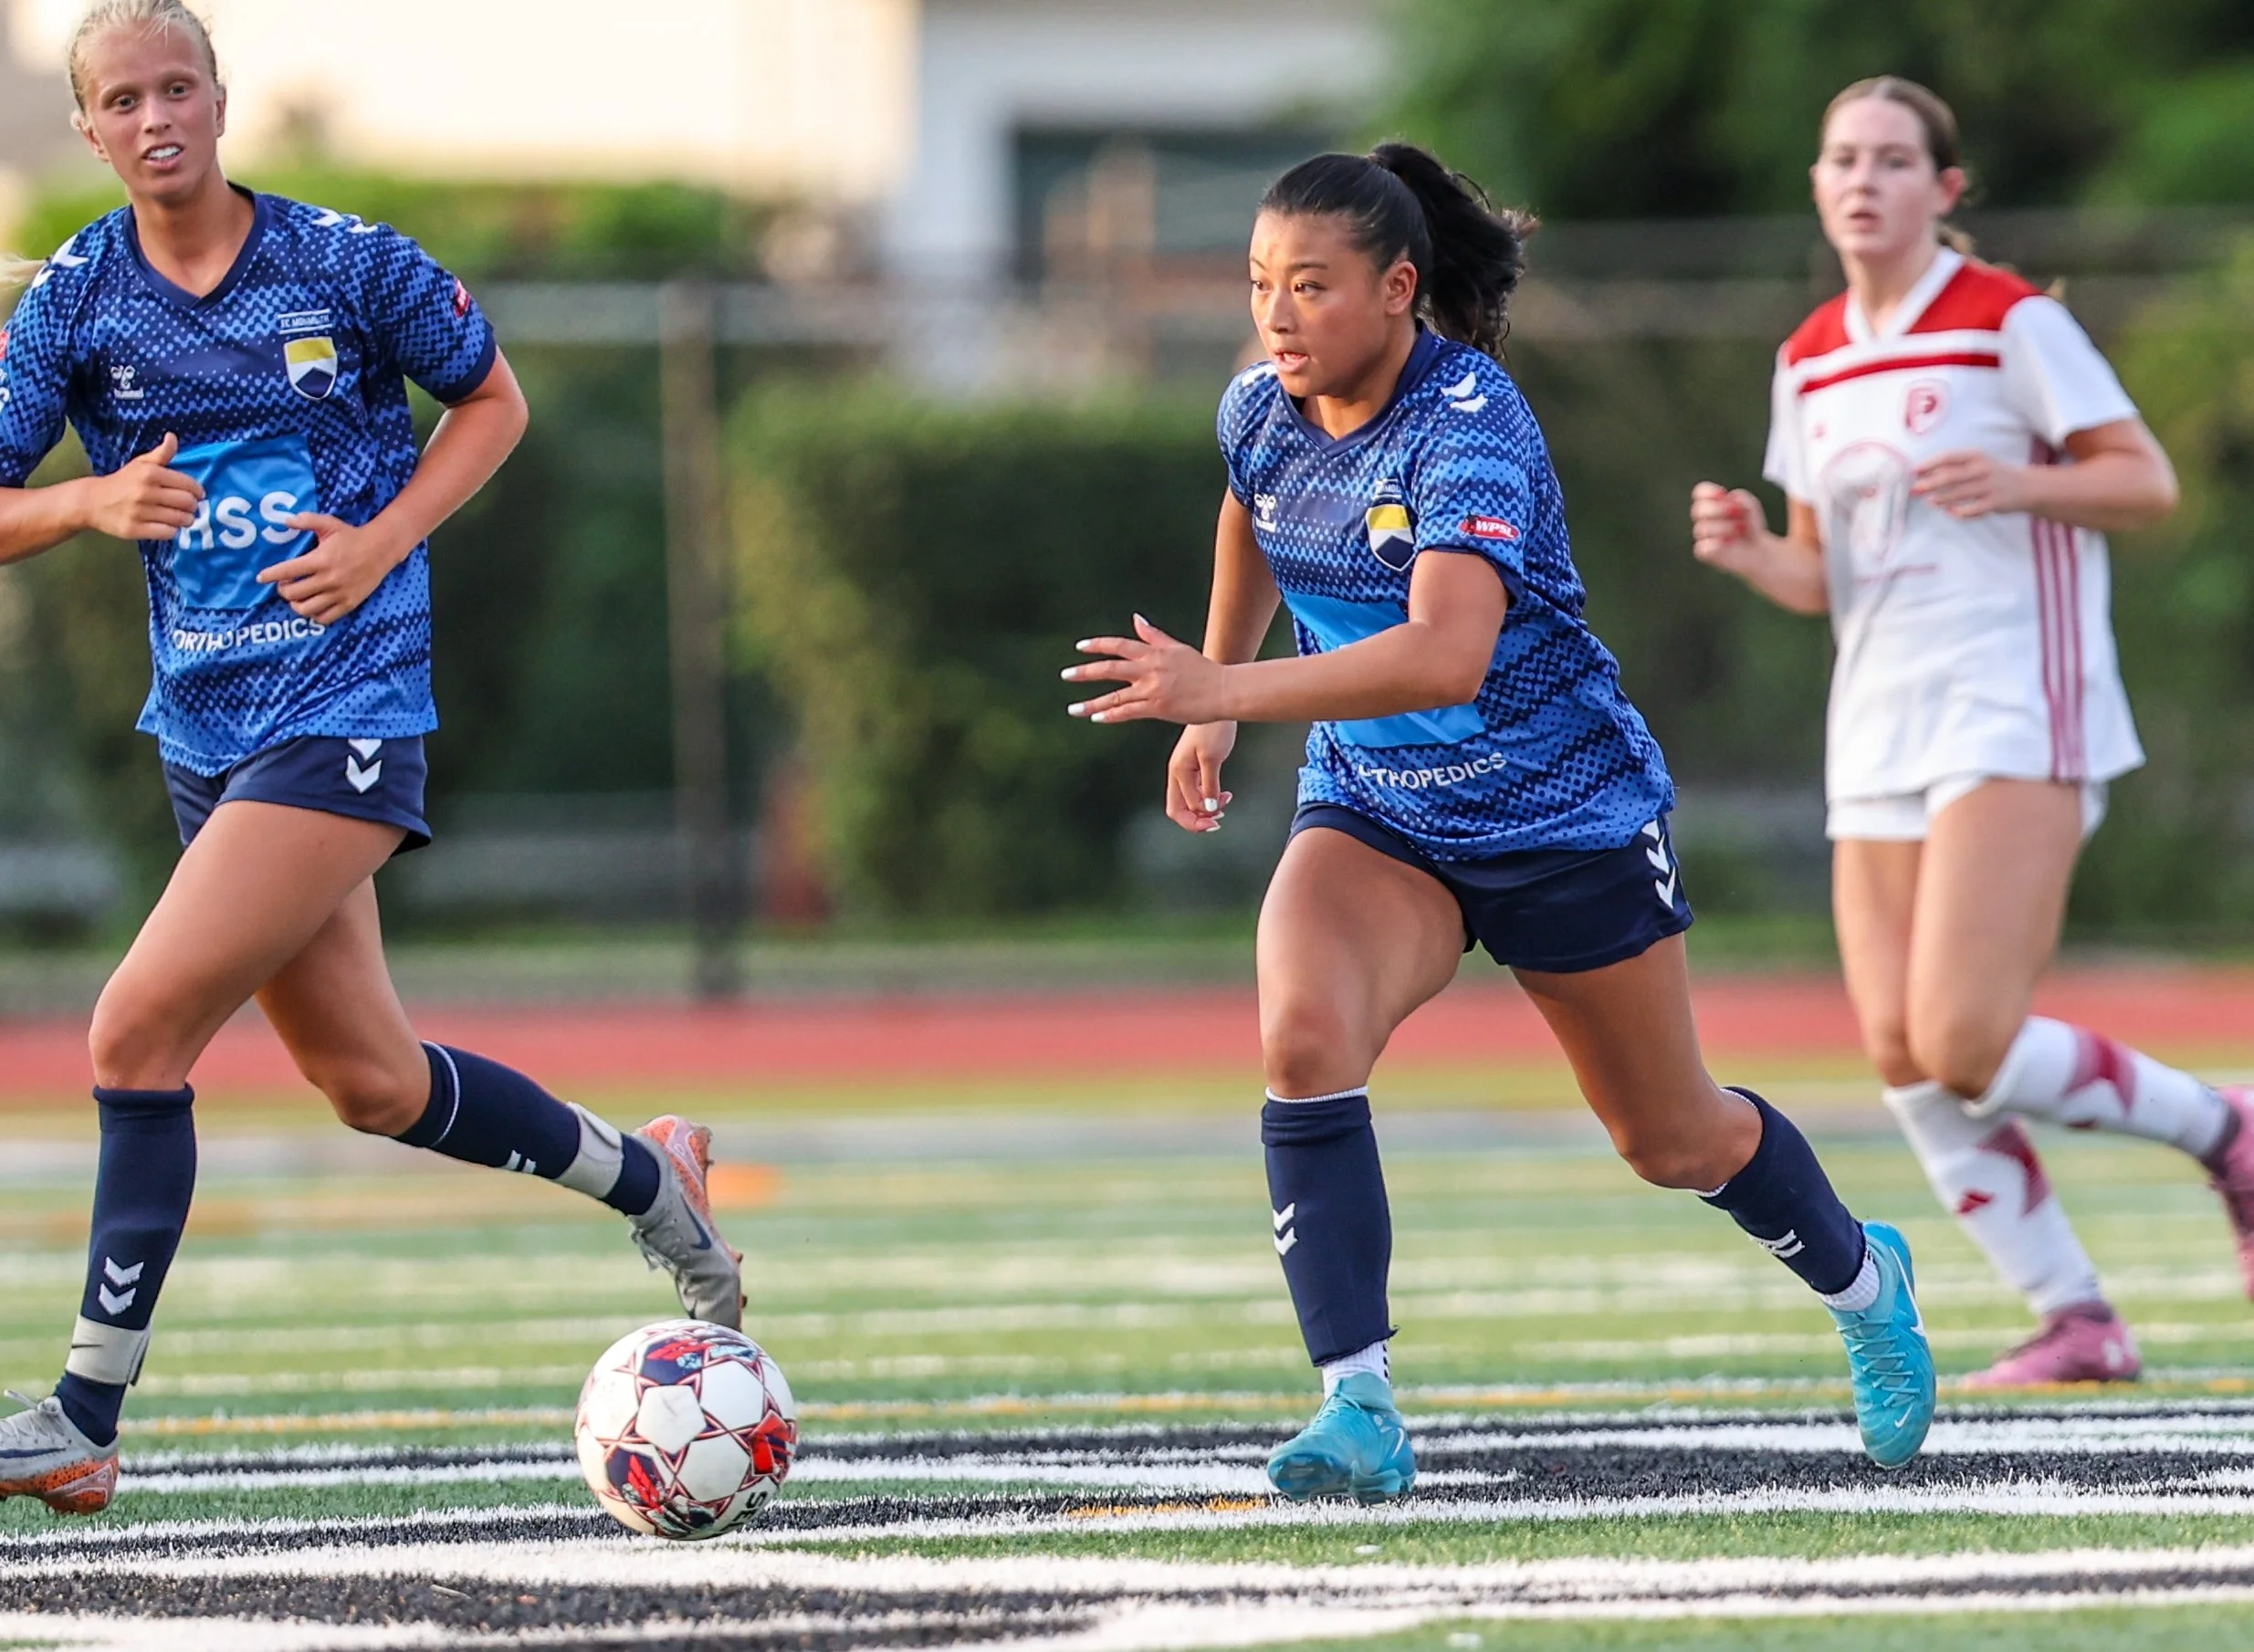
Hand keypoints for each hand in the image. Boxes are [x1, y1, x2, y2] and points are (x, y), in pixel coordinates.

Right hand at [81, 432, 202, 541]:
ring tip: (181, 517)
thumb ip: (161, 453)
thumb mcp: (141, 464)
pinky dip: (171, 531)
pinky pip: (167, 533)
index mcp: (149, 473)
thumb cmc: (122, 481)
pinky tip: (167, 526)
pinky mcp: (134, 529)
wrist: (91, 501)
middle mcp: (144, 492)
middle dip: (193, 506)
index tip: (198, 495)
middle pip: (187, 503)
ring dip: (185, 520)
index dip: (197, 491)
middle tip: (189, 508)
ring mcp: (138, 512)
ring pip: (179, 519)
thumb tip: (172, 437)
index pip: (188, 485)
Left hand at [256, 513, 405, 623]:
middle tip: (283, 585)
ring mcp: (339, 593)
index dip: (269, 575)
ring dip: (296, 604)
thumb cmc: (352, 536)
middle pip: (293, 593)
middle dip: (282, 590)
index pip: (287, 571)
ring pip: (307, 609)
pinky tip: (312, 606)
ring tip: (296, 598)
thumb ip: (306, 521)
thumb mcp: (329, 524)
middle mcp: (328, 579)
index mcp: (320, 560)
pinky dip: (314, 615)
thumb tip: (285, 521)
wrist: (382, 549)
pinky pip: (325, 618)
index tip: (261, 578)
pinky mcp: (349, 603)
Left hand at [1062, 614, 1231, 725]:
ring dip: (1091, 703)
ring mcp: (1152, 689)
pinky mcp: (1157, 708)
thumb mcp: (1177, 648)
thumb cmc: (1203, 670)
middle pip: (1110, 668)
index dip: (1098, 645)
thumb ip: (1154, 636)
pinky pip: (1128, 712)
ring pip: (1114, 696)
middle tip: (1066, 675)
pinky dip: (1111, 715)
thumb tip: (1136, 618)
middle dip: (1085, 672)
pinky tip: (1096, 718)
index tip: (1080, 647)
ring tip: (1073, 709)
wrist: (1223, 690)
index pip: (1119, 645)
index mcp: (1154, 653)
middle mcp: (1149, 670)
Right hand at [1165, 722, 1236, 832]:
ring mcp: (1186, 771)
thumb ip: (1208, 786)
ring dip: (1206, 809)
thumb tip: (1207, 809)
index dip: (1195, 822)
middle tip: (1218, 820)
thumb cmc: (1213, 728)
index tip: (1213, 823)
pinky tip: (1223, 795)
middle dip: (1198, 819)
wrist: (1218, 704)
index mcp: (1178, 772)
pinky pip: (1198, 791)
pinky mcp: (1196, 767)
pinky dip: (1209, 798)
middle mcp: (1178, 774)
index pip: (1179, 809)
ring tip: (1224, 803)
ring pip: (1190, 801)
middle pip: (1180, 809)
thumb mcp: (1212, 758)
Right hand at [1689, 482, 1771, 572]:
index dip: (1709, 492)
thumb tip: (1729, 497)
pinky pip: (1703, 546)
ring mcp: (1702, 535)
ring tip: (1742, 529)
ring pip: (1703, 528)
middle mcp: (1703, 518)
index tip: (1723, 494)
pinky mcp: (1703, 551)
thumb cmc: (1750, 525)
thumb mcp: (1750, 506)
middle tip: (1738, 513)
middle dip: (1719, 509)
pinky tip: (1731, 542)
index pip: (1700, 492)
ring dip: (1726, 527)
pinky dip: (1718, 543)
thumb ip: (1740, 497)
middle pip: (1698, 509)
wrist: (1756, 549)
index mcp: (1711, 503)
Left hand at [1913, 450, 2032, 519]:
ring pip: (1961, 493)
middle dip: (1930, 483)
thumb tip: (1923, 474)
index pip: (1948, 457)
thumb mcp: (1976, 464)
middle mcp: (1982, 468)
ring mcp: (1990, 486)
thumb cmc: (1992, 475)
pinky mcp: (1995, 502)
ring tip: (1930, 501)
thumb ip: (1953, 468)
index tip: (1913, 472)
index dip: (1929, 464)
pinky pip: (1974, 509)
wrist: (2027, 486)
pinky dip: (1960, 512)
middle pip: (1951, 475)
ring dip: (1942, 498)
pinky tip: (1950, 512)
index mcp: (1975, 456)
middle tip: (1914, 490)